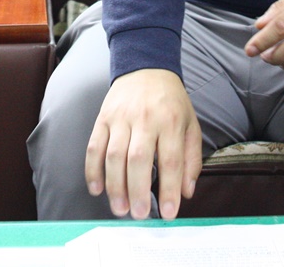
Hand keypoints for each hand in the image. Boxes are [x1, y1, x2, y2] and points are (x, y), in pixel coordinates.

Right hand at [84, 69, 201, 219]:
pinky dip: (93, 170)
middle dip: (137, 191)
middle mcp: (145, 119)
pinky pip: (94, 146)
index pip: (170, 160)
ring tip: (120, 208)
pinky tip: (96, 188)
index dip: (169, 189)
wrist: (146, 68)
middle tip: (139, 214)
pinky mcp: (103, 118)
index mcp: (171, 121)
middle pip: (138, 159)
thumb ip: (191, 159)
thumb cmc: (171, 102)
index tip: (169, 212)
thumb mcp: (191, 125)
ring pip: (114, 155)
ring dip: (114, 185)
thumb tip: (186, 192)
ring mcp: (121, 118)